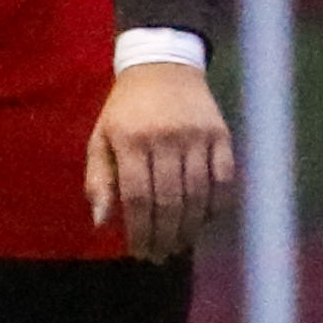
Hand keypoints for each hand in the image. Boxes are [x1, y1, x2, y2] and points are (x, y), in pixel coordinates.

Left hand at [86, 60, 237, 259]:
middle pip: (169, 200)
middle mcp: (165, 139)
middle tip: (160, 255)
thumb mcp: (100, 138)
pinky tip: (205, 221)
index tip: (139, 251)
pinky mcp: (221, 135)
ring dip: (190, 228)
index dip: (140, 230)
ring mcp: (196, 137)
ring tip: (180, 244)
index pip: (137, 197)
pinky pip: (224, 180)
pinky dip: (216, 206)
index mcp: (130, 140)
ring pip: (198, 195)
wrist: (163, 66)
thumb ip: (99, 180)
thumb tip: (100, 222)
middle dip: (165, 235)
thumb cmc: (126, 110)